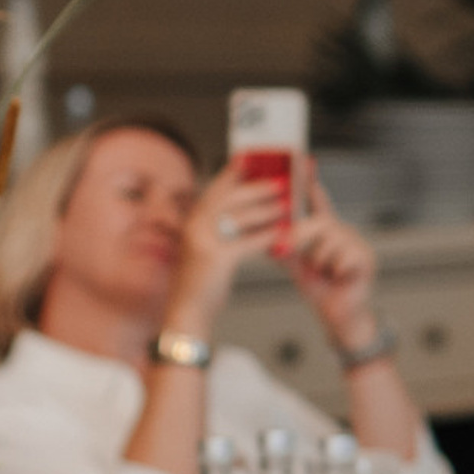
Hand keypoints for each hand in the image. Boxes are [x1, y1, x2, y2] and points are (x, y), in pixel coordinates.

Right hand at [161, 164, 285, 335]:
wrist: (186, 312)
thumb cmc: (199, 283)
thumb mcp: (204, 249)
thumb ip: (219, 230)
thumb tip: (248, 213)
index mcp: (193, 221)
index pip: (216, 189)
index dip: (235, 173)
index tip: (253, 160)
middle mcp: (195, 226)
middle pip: (230, 197)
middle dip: (258, 187)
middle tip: (282, 181)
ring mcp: (202, 241)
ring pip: (240, 217)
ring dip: (267, 209)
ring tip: (288, 204)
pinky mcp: (215, 258)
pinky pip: (246, 242)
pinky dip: (267, 236)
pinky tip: (283, 233)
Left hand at [287, 168, 382, 350]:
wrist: (339, 314)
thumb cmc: (320, 287)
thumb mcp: (295, 264)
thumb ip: (281, 246)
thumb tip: (260, 233)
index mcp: (326, 230)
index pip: (318, 200)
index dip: (311, 181)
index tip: (305, 160)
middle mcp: (343, 231)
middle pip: (320, 221)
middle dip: (301, 237)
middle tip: (292, 253)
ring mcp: (357, 243)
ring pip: (329, 240)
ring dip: (319, 261)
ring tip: (324, 273)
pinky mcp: (366, 258)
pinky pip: (342, 255)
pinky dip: (333, 270)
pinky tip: (337, 278)